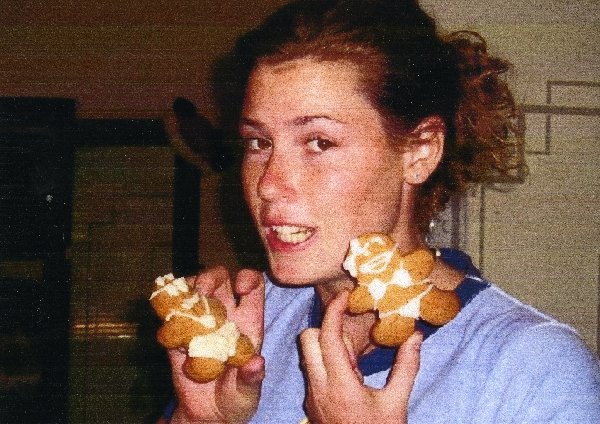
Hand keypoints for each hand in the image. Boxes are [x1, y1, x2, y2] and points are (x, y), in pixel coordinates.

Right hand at [169, 267, 264, 422]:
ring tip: (181, 304)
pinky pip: (169, 312)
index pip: (253, 286)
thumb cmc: (235, 401)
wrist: (206, 416)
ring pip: (192, 289)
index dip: (247, 278)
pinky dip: (165, 310)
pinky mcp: (176, 333)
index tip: (240, 288)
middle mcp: (224, 315)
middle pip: (220, 278)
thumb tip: (256, 363)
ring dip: (185, 289)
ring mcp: (199, 321)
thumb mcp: (247, 393)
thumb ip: (251, 378)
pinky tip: (166, 321)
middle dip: (210, 277)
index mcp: (247, 323)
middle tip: (202, 291)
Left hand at [299, 291, 421, 423]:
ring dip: (327, 348)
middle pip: (307, 340)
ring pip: (308, 356)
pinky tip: (352, 379)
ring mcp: (312, 397)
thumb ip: (406, 367)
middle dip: (325, 328)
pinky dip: (327, 365)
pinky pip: (314, 373)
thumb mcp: (397, 403)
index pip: (327, 336)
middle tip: (352, 337)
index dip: (334, 311)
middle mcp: (318, 387)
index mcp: (339, 384)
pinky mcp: (312, 405)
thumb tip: (414, 336)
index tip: (345, 296)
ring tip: (356, 362)